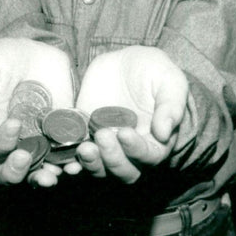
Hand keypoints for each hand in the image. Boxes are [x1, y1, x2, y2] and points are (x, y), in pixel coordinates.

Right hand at [0, 38, 75, 185]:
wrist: (34, 51)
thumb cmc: (1, 60)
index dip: (0, 143)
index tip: (14, 124)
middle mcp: (12, 144)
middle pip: (9, 172)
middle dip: (16, 171)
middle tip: (25, 157)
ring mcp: (39, 143)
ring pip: (38, 172)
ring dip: (44, 176)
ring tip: (52, 173)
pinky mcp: (62, 137)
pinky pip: (66, 158)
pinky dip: (71, 163)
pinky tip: (76, 161)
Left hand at [74, 47, 188, 182]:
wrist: (123, 64)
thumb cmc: (153, 71)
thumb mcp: (169, 80)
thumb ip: (171, 105)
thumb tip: (164, 132)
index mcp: (156, 141)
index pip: (149, 156)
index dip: (136, 149)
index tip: (124, 132)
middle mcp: (131, 151)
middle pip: (124, 171)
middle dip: (112, 158)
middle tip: (102, 135)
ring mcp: (106, 147)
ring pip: (100, 170)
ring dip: (91, 164)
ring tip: (84, 148)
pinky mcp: (84, 138)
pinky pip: (77, 159)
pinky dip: (70, 163)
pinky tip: (64, 161)